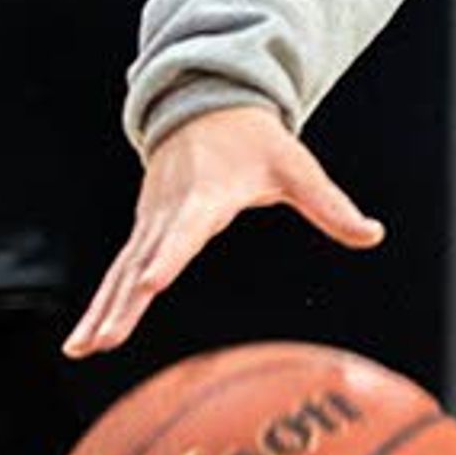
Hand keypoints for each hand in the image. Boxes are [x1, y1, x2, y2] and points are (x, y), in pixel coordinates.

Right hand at [64, 104, 384, 357]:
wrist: (205, 106)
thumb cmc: (256, 141)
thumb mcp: (296, 167)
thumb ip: (331, 205)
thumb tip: (373, 234)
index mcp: (205, 195)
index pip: (185, 230)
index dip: (169, 254)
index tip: (151, 281)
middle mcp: (169, 211)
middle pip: (142, 261)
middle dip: (123, 302)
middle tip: (104, 340)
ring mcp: (151, 222)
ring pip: (121, 272)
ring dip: (102, 310)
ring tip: (82, 349)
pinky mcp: (144, 231)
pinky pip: (118, 272)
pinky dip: (101, 303)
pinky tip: (86, 339)